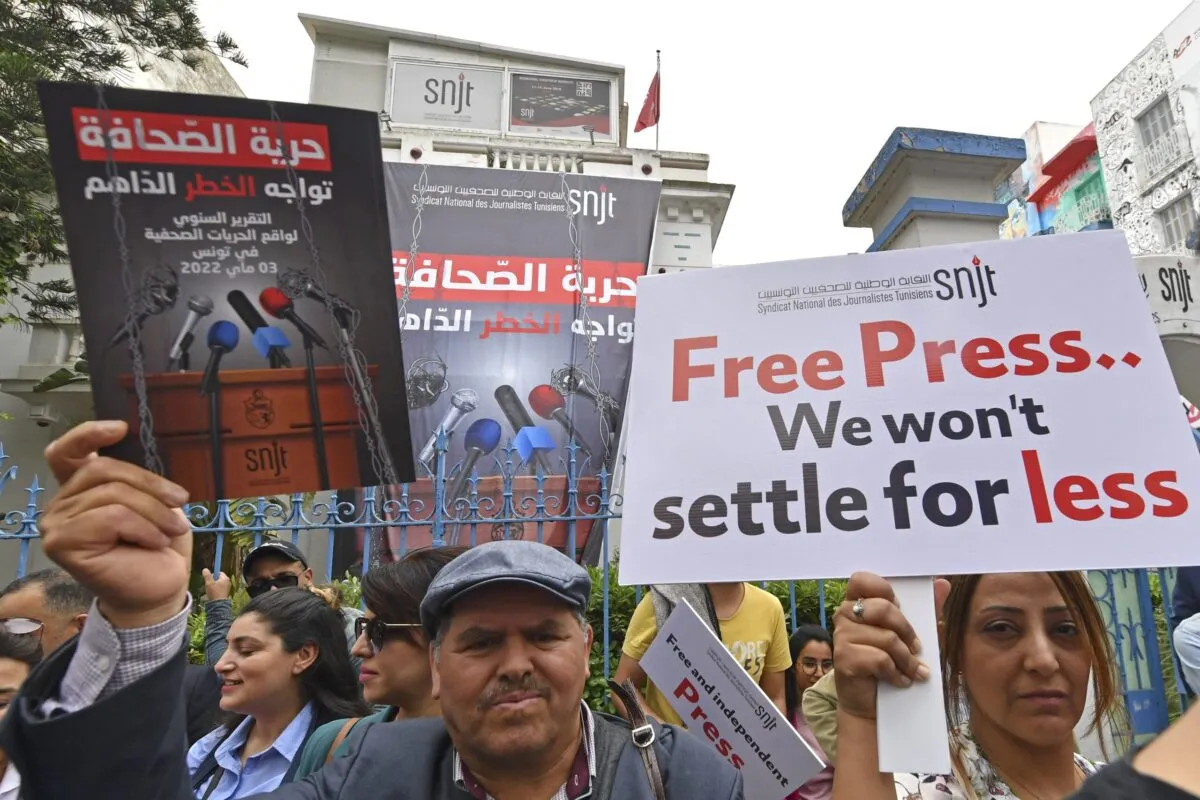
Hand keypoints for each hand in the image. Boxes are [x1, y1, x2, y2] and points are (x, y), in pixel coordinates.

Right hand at [41, 420, 191, 628]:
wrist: (159, 590)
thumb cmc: (157, 547)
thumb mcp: (153, 503)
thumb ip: (134, 480)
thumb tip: (136, 453)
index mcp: (81, 489)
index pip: (67, 452)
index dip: (88, 434)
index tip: (121, 428)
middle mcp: (61, 504)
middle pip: (103, 469)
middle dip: (150, 484)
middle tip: (181, 500)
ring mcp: (57, 524)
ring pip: (113, 495)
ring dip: (154, 511)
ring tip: (173, 529)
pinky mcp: (63, 544)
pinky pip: (112, 517)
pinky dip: (143, 527)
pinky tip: (154, 542)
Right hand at [202, 568, 230, 600]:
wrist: (218, 604)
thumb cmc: (214, 592)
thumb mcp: (209, 583)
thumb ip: (207, 576)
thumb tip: (205, 569)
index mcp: (225, 578)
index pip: (219, 572)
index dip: (213, 575)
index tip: (209, 580)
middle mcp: (228, 581)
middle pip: (218, 578)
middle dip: (213, 581)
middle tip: (209, 585)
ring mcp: (227, 587)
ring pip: (218, 583)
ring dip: (213, 585)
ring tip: (210, 590)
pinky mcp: (226, 592)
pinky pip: (220, 587)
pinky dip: (216, 589)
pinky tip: (213, 593)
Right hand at [832, 572, 950, 720]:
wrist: (871, 705)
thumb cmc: (890, 664)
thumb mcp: (909, 635)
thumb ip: (925, 609)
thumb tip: (943, 584)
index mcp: (856, 603)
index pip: (862, 580)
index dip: (883, 589)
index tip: (899, 606)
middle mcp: (844, 615)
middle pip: (883, 609)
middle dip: (907, 631)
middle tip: (917, 649)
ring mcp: (841, 636)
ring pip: (887, 638)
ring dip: (907, 659)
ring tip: (913, 671)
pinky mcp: (844, 658)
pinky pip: (880, 659)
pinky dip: (897, 673)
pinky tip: (901, 680)